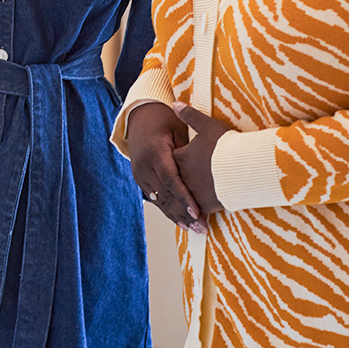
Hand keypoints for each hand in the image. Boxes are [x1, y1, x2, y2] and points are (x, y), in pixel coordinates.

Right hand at [126, 102, 205, 234]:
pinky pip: (156, 199)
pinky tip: (183, 223)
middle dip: (184, 214)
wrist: (140, 118)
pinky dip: (170, 212)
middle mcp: (144, 166)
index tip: (198, 212)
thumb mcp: (178, 129)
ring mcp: (140, 175)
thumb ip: (188, 150)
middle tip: (201, 227)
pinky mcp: (141, 180)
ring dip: (178, 217)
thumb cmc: (165, 121)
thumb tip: (208, 165)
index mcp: (154, 153)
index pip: (171, 181)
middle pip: (166, 196)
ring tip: (195, 229)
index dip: (185, 198)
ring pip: (160, 201)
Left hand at [172, 103, 231, 217]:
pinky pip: (196, 212)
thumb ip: (189, 116)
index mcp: (181, 158)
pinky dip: (195, 215)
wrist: (244, 166)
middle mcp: (183, 175)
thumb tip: (175, 103)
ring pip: (183, 199)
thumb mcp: (208, 126)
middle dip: (174, 186)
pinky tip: (197, 221)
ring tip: (185, 209)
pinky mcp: (205, 204)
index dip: (172, 161)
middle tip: (172, 191)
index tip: (175, 163)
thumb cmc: (227, 145)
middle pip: (174, 182)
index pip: (171, 160)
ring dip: (183, 204)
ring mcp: (193, 191)